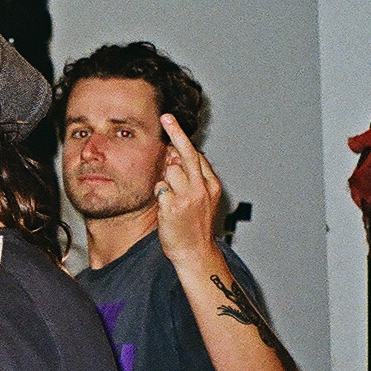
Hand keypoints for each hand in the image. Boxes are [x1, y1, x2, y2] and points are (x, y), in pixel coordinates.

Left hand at [155, 114, 223, 266]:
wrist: (195, 253)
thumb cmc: (195, 227)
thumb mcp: (203, 200)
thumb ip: (194, 178)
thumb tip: (178, 154)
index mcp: (211, 185)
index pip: (197, 155)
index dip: (182, 140)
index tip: (172, 122)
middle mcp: (202, 188)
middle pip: (187, 153)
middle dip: (176, 132)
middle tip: (166, 117)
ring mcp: (188, 196)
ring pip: (169, 171)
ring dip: (165, 182)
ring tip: (171, 201)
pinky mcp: (173, 206)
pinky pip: (159, 188)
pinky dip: (159, 196)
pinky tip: (166, 210)